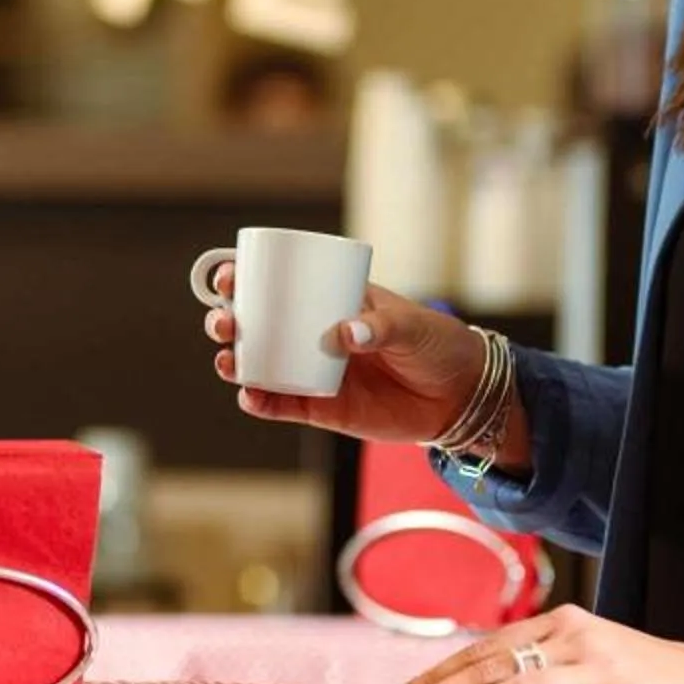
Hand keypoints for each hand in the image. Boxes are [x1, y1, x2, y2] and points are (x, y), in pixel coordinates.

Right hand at [205, 266, 486, 445]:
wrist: (460, 396)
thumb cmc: (437, 345)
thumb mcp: (412, 324)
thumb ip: (380, 326)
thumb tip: (345, 334)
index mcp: (328, 300)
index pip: (277, 284)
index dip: (243, 278)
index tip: (228, 276)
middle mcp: (311, 334)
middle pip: (254, 324)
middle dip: (225, 320)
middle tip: (224, 322)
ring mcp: (312, 370)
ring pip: (258, 364)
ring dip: (234, 361)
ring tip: (228, 362)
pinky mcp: (321, 407)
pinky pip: (280, 404)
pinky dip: (259, 401)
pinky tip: (249, 396)